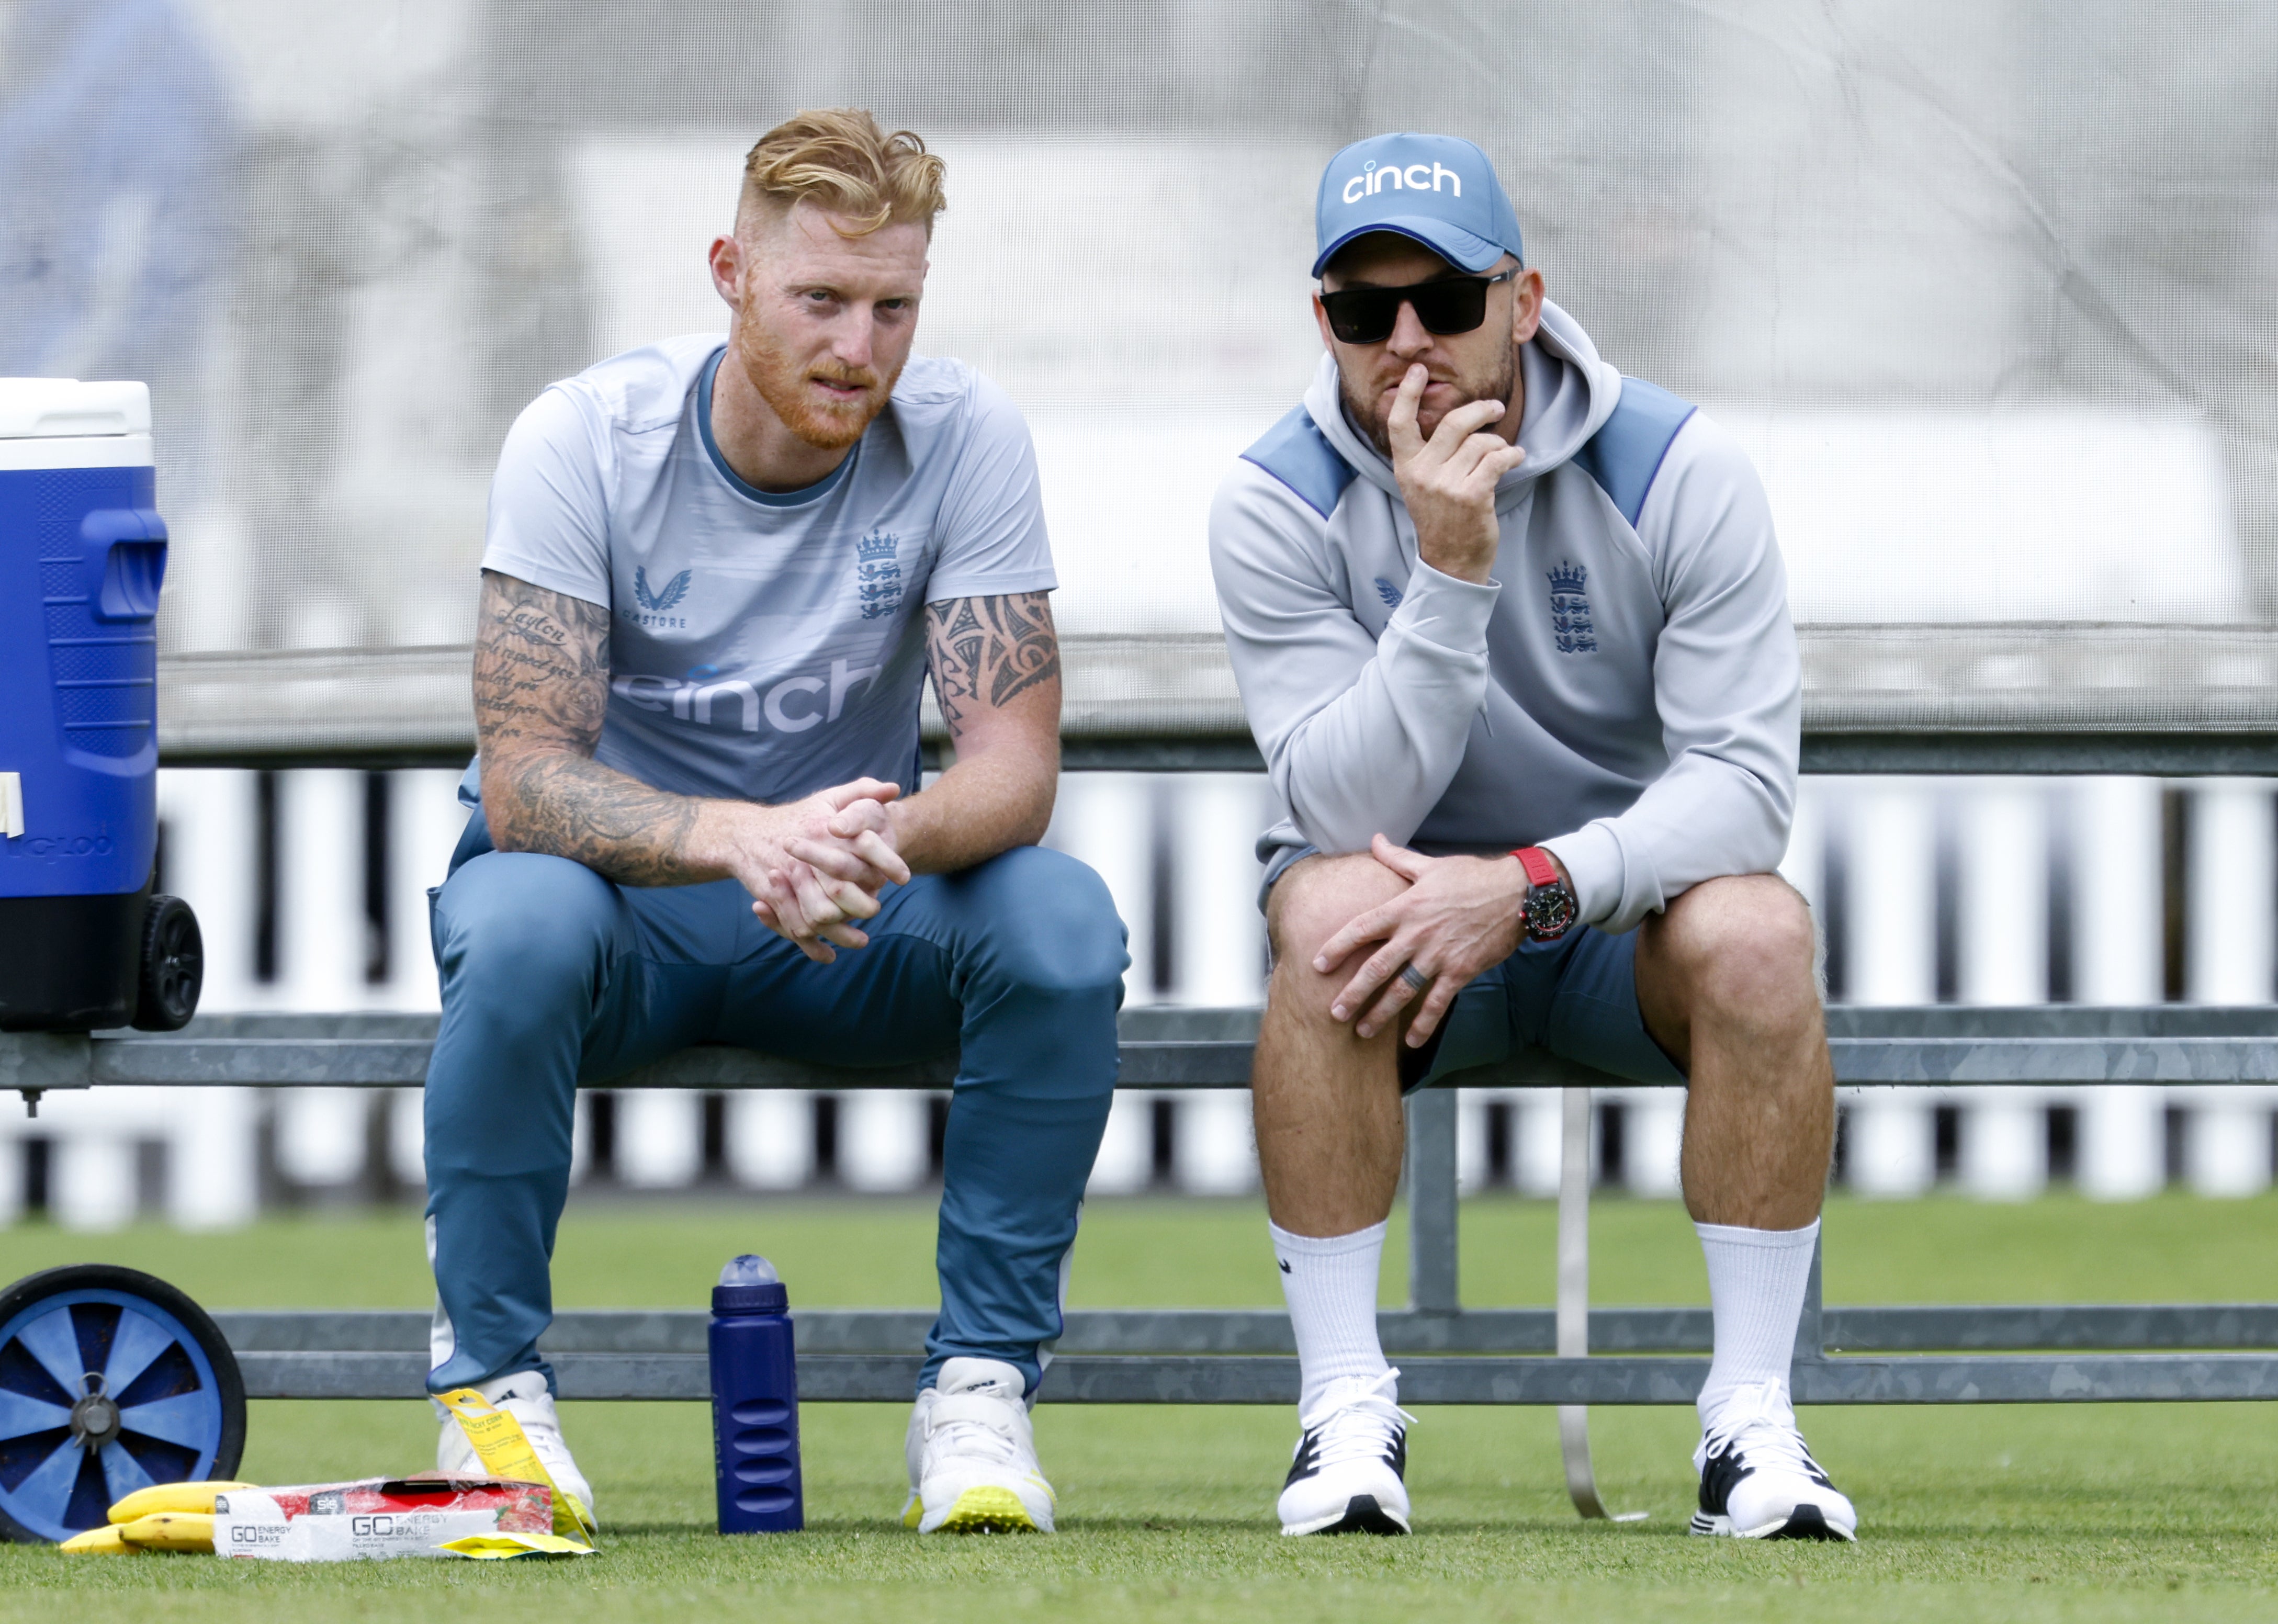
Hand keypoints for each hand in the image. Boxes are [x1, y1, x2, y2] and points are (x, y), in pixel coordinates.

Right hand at [704, 779, 910, 962]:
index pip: (865, 850)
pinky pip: (796, 929)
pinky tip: (829, 956)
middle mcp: (807, 858)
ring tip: (860, 939)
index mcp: (824, 831)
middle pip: (843, 892)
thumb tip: (894, 789)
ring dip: (842, 933)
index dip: (888, 865)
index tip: (903, 878)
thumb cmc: (796, 817)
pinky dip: (813, 947)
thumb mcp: (829, 797)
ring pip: (821, 917)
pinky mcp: (773, 900)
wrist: (746, 834)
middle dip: (864, 906)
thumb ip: (862, 791)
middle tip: (875, 909)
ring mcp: (788, 881)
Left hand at [1312, 833, 1532, 1044]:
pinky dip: (1424, 1025)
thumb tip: (1375, 839)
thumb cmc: (1472, 877)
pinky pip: (1437, 1003)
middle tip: (1333, 1012)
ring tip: (1362, 1031)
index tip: (1317, 965)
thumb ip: (1398, 858)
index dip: (1337, 948)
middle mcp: (1416, 934)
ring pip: (1402, 990)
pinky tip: (1411, 1042)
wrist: (1517, 893)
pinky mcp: (1460, 971)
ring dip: (1380, 1014)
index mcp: (1405, 907)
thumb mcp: (1431, 865)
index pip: (1361, 929)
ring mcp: (1438, 956)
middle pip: (1376, 968)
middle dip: (1352, 993)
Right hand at [1385, 364, 1526, 583]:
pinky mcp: (1471, 495)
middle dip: (1480, 410)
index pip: (1400, 424)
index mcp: (1406, 468)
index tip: (1418, 370)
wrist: (1451, 561)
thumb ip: (1430, 456)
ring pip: (1480, 442)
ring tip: (1505, 453)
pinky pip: (1497, 459)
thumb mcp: (1423, 486)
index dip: (1408, 394)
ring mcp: (1445, 485)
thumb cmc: (1443, 520)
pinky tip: (1516, 458)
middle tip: (1495, 407)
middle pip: (1452, 423)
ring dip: (1499, 443)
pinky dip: (1512, 455)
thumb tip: (1457, 420)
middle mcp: (1422, 474)